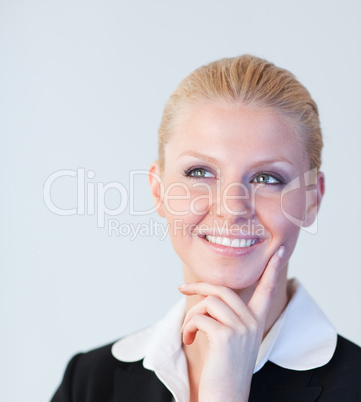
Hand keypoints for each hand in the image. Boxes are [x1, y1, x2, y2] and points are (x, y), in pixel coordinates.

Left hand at [178, 246, 284, 401]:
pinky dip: (188, 327)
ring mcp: (242, 328)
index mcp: (256, 321)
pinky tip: (189, 339)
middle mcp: (253, 322)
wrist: (225, 398)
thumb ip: (227, 316)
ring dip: (191, 315)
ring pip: (209, 302)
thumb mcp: (231, 338)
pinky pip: (200, 318)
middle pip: (223, 288)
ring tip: (189, 331)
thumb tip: (207, 294)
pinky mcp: (226, 336)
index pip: (268, 290)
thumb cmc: (224, 368)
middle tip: (182, 287)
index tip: (278, 253)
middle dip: (199, 286)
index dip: (273, 270)